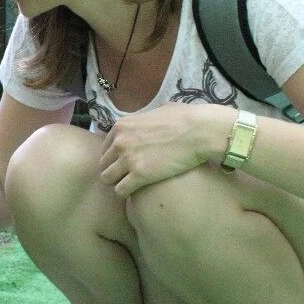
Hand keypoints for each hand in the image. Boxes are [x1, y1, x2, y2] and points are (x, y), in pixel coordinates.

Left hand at [98, 103, 227, 196]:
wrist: (199, 131)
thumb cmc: (185, 118)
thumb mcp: (158, 110)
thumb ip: (147, 117)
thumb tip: (152, 117)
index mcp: (122, 126)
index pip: (105, 147)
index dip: (115, 157)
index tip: (125, 163)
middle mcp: (120, 142)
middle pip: (103, 164)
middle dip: (114, 170)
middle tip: (128, 176)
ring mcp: (128, 159)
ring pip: (107, 178)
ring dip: (117, 182)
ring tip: (131, 185)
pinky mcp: (139, 175)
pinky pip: (120, 191)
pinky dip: (126, 193)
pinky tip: (137, 192)